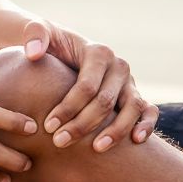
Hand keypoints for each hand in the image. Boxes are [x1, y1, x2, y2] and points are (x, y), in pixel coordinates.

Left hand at [22, 20, 159, 153]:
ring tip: (96, 149)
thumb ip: (34, 34)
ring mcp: (130, 83)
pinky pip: (148, 111)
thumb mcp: (38, 32)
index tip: (48, 126)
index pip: (87, 85)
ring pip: (132, 108)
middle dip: (82, 124)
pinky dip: (146, 125)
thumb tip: (33, 53)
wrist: (65, 52)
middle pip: (105, 101)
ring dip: (116, 131)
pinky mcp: (135, 96)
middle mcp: (119, 66)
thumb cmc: (50, 45)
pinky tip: (136, 142)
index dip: (68, 107)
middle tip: (59, 142)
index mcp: (99, 52)